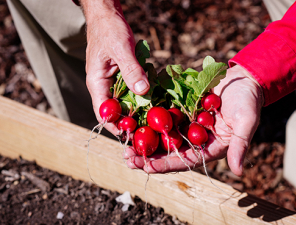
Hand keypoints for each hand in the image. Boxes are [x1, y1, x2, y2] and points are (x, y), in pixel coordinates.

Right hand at [82, 0, 149, 134]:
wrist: (107, 15)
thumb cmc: (109, 29)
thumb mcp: (121, 48)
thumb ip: (131, 70)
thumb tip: (143, 92)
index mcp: (97, 84)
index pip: (103, 113)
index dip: (116, 126)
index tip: (133, 135)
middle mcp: (104, 87)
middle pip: (115, 112)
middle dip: (130, 122)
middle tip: (149, 129)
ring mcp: (113, 83)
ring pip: (125, 103)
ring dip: (138, 110)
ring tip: (154, 119)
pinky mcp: (122, 77)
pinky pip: (131, 92)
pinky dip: (141, 96)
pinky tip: (155, 100)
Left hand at [124, 65, 263, 175]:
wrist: (242, 79)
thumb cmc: (247, 101)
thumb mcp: (246, 122)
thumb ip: (241, 145)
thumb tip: (239, 171)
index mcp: (208, 147)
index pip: (184, 161)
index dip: (165, 165)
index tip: (146, 167)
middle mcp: (194, 139)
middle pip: (168, 152)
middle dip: (147, 156)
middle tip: (127, 159)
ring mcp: (185, 124)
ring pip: (161, 136)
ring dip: (143, 140)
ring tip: (124, 144)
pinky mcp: (179, 110)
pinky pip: (162, 116)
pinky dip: (148, 120)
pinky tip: (133, 121)